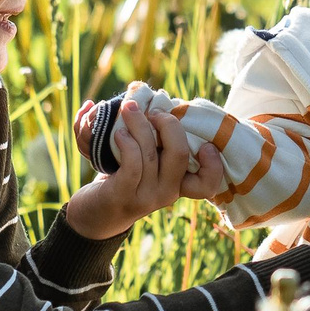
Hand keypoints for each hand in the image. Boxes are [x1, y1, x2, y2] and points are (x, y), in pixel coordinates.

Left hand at [64, 103, 220, 237]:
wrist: (95, 215)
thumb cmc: (123, 179)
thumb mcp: (147, 164)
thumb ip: (158, 141)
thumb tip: (153, 96)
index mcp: (179, 184)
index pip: (208, 183)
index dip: (214, 164)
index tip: (205, 144)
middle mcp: (168, 193)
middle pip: (180, 153)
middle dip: (168, 124)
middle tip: (154, 111)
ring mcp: (147, 197)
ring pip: (151, 153)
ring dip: (138, 124)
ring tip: (128, 109)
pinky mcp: (124, 195)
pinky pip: (132, 163)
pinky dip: (127, 142)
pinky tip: (118, 133)